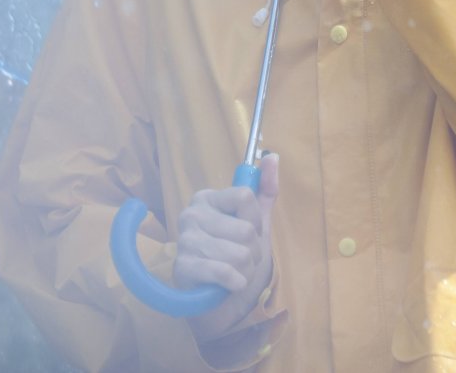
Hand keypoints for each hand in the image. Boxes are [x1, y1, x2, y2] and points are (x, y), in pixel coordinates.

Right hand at [174, 153, 279, 334]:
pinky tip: (229, 284)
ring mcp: (185, 241)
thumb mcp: (254, 221)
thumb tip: (272, 156)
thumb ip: (265, 189)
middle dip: (253, 251)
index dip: (254, 220)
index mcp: (207, 198)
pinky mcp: (183, 268)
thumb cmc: (235, 254)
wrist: (218, 299)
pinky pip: (225, 272)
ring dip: (246, 270)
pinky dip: (236, 282)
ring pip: (239, 253)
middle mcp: (191, 214)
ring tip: (235, 272)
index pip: (245, 196)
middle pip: (246, 229)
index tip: (248, 232)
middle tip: (241, 259)